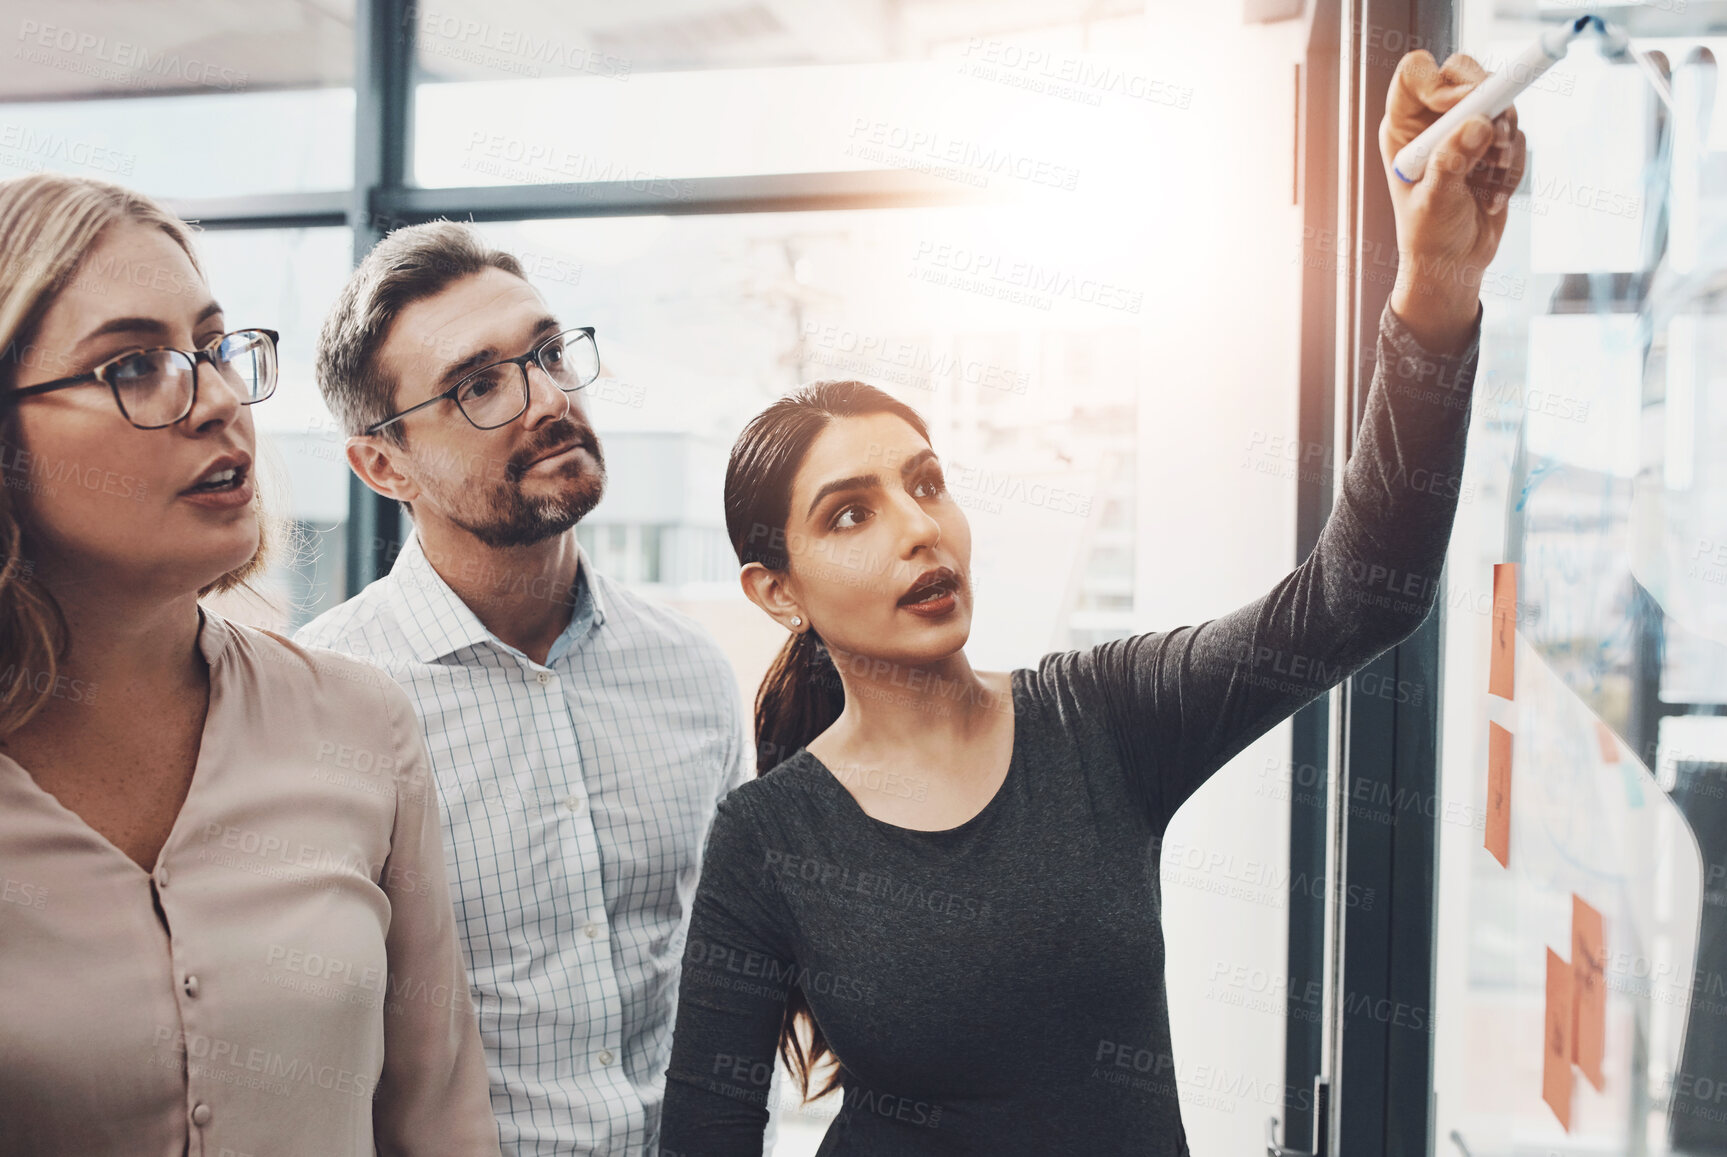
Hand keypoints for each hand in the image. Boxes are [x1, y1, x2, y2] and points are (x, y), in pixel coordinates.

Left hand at [1379, 51, 1527, 352]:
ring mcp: (1465, 129)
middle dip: (1489, 100)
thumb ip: (1452, 162)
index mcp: (1403, 127)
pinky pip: (1518, 134)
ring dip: (1505, 141)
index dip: (1442, 81)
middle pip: (1465, 72)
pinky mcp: (1494, 145)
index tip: (1464, 106)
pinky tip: (1494, 195)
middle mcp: (1433, 120)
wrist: (1454, 265)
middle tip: (1498, 135)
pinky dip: (1514, 164)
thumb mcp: (1435, 202)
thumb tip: (1479, 124)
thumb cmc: (1429, 237)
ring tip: (1490, 180)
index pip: (1416, 74)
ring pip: (1500, 102)